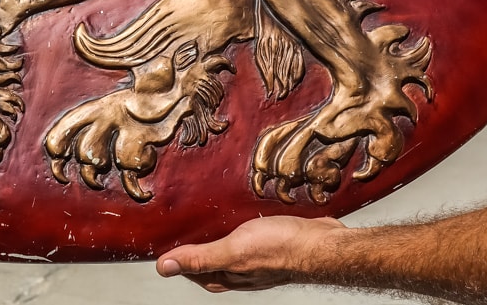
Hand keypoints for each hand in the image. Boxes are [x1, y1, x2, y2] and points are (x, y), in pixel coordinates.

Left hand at [156, 216, 345, 291]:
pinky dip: (238, 222)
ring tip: (207, 209)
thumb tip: (165, 267)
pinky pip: (246, 233)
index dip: (176, 255)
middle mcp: (239, 269)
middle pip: (207, 257)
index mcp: (226, 275)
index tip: (163, 237)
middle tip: (182, 219)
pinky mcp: (269, 241)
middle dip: (194, 241)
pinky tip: (238, 209)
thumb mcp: (234, 251)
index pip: (191, 268)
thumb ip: (200, 258)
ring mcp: (255, 256)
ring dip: (217, 229)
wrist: (323, 243)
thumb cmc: (282, 249)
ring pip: (228, 244)